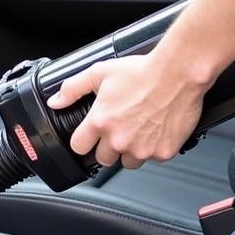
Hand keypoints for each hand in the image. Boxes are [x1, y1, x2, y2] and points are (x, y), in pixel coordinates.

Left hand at [46, 53, 210, 169]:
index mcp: (100, 122)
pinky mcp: (163, 152)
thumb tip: (56, 101)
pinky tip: (157, 130)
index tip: (89, 137)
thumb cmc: (143, 71)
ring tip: (139, 130)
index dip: (83, 141)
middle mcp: (119, 139)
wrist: (179, 73)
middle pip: (103, 159)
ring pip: (128, 162)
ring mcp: (142, 148)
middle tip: (120, 129)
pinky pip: (153, 158)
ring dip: (130, 151)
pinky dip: (155, 148)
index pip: (79, 147)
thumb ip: (73, 88)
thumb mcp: (100, 72)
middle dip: (108, 147)